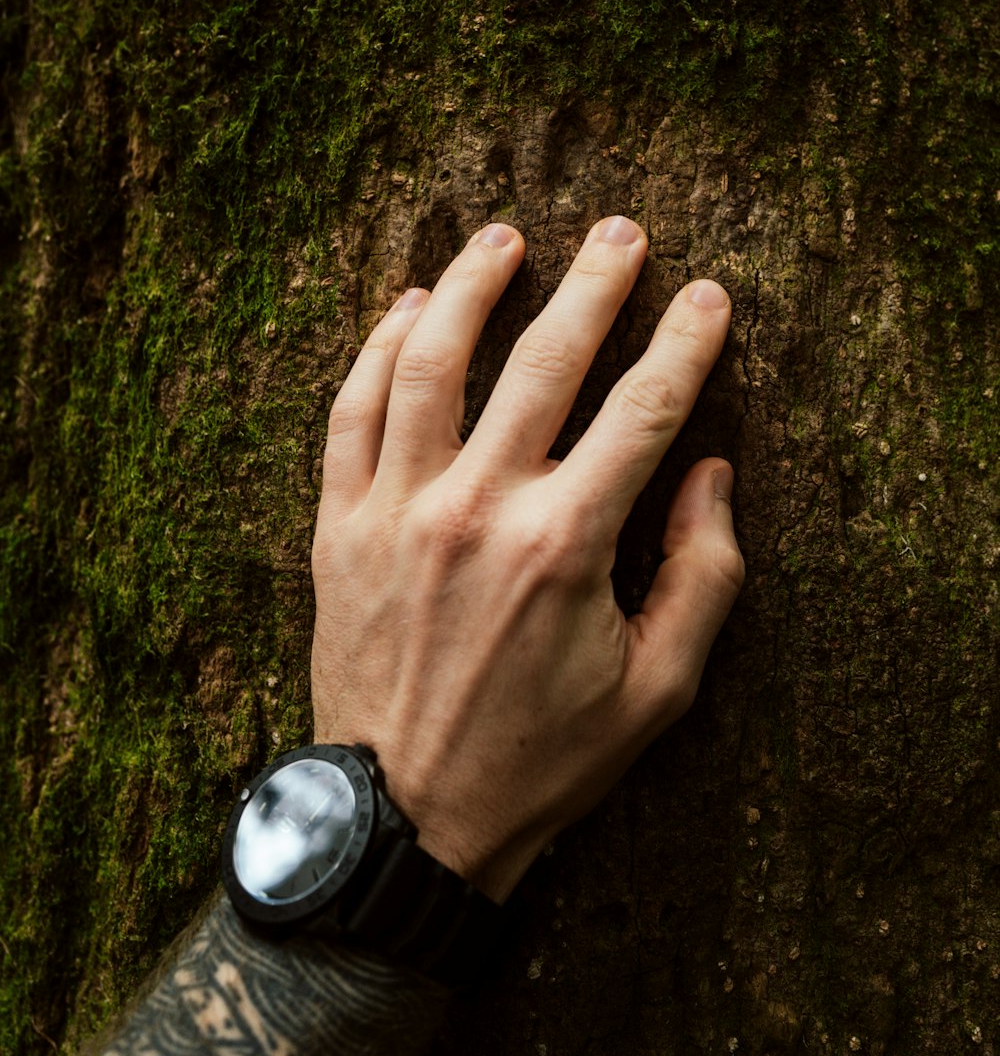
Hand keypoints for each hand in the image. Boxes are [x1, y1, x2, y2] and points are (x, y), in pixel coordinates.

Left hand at [311, 215, 744, 902]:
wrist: (406, 822)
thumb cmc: (539, 760)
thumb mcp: (658, 692)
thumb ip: (703, 577)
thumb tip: (710, 473)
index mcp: (566, 545)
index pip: (643, 410)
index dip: (685, 343)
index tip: (708, 298)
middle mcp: (479, 508)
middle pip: (544, 361)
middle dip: (595, 285)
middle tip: (623, 234)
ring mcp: (398, 510)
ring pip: (431, 363)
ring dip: (470, 287)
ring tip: (504, 237)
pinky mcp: (338, 527)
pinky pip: (351, 413)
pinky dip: (378, 350)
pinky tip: (408, 308)